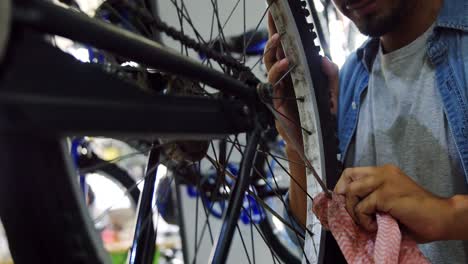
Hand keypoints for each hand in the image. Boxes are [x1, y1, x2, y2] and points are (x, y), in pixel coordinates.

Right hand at [264, 12, 338, 150]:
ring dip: (272, 49)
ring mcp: (279, 90)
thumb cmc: (319, 118)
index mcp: (295, 74)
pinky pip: (274, 82)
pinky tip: (287, 62)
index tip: (278, 14)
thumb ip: (329, 74)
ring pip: (269, 64)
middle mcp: (285, 80)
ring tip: (278, 38)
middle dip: (272, 33)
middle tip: (274, 17)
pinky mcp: (277, 101)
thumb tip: (320, 57)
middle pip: (273, 52)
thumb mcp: (331, 92)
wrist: (316, 142)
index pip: (286, 49)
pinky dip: (279, 70)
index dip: (280, 32)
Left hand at [334, 164, 453, 241]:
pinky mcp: (385, 195)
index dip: (343, 187)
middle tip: (353, 213)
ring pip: (351, 191)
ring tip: (367, 222)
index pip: (353, 172)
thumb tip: (348, 205)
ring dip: (354, 210)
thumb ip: (372, 196)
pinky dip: (365, 221)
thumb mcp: (389, 199)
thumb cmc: (417, 212)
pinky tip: (376, 226)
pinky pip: (362, 208)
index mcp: (384, 172)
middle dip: (344, 198)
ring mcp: (384, 182)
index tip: (345, 202)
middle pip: (348, 177)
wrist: (441, 216)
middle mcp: (382, 172)